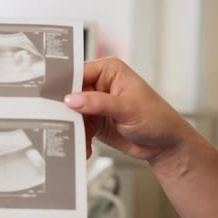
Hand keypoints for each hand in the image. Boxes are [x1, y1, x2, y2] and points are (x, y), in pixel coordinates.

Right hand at [64, 57, 195, 164]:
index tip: (52, 98)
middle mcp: (100, 84)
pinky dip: (80, 137)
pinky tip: (86, 146)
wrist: (165, 145)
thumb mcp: (127, 108)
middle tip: (62, 122)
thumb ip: (98, 103)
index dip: (64, 85)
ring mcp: (96, 103)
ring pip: (73, 113)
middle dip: (67, 110)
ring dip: (74, 128)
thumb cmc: (157, 118)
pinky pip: (79, 127)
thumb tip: (72, 99)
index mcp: (109, 70)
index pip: (78, 72)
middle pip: (71, 93)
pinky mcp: (95, 120)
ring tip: (79, 140)